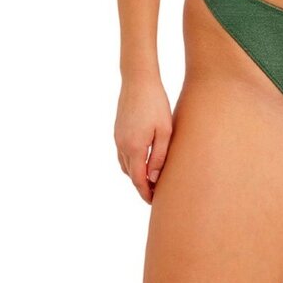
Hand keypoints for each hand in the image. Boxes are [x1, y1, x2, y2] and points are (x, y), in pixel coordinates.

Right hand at [114, 72, 173, 203]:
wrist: (138, 80)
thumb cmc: (156, 103)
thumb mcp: (165, 131)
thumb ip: (160, 156)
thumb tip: (154, 178)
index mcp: (134, 147)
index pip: (138, 179)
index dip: (146, 193)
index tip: (154, 202)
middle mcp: (122, 145)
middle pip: (130, 174)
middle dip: (141, 186)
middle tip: (155, 194)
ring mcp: (117, 137)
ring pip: (125, 165)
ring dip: (135, 174)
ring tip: (150, 179)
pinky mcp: (117, 130)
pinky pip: (122, 154)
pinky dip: (131, 162)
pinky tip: (142, 160)